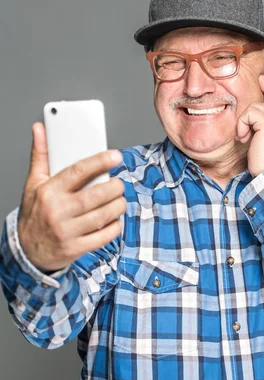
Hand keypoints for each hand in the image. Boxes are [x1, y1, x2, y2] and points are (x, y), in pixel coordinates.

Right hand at [17, 122, 126, 272]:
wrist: (27, 250)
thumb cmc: (34, 213)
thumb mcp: (33, 183)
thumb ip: (41, 155)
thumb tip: (40, 129)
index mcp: (49, 191)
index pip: (78, 171)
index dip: (100, 162)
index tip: (116, 156)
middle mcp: (57, 211)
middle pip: (95, 195)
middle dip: (114, 187)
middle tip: (119, 184)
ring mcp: (67, 231)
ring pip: (103, 215)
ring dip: (118, 206)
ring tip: (119, 200)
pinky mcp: (75, 248)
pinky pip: (103, 236)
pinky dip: (114, 227)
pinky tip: (114, 219)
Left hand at [235, 75, 263, 176]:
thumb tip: (252, 118)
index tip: (261, 79)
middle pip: (261, 103)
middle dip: (248, 118)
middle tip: (245, 135)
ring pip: (253, 107)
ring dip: (244, 124)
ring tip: (246, 140)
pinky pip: (248, 114)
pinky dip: (242, 125)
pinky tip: (244, 138)